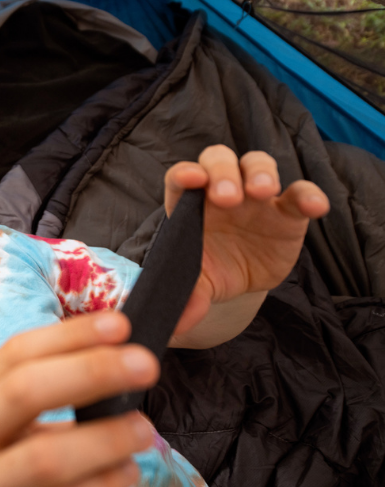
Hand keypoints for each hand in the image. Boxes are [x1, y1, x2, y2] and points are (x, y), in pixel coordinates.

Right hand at [0, 312, 158, 486]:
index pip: (16, 353)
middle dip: (90, 372)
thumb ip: (42, 395)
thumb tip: (120, 358)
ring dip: (103, 440)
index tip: (121, 324)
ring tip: (143, 432)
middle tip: (146, 365)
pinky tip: (123, 475)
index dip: (71, 335)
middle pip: (24, 391)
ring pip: (44, 458)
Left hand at [165, 145, 329, 339]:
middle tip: (226, 197)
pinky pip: (300, 194)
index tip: (189, 179)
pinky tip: (314, 207)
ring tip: (261, 191)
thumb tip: (173, 326)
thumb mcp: (196, 283)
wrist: (239, 281)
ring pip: (257, 166)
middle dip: (222, 173)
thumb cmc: (210, 269)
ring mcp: (255, 197)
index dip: (184, 175)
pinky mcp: (287, 212)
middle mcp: (220, 191)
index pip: (182, 178)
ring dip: (259, 173)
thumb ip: (186, 296)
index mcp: (190, 204)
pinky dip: (309, 195)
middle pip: (219, 161)